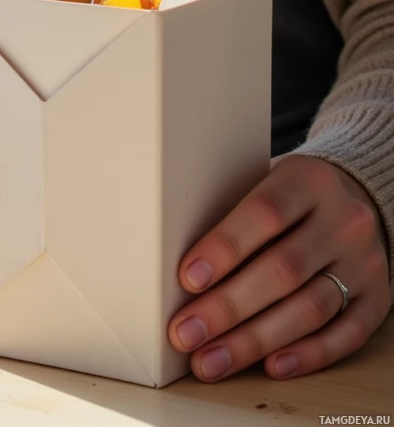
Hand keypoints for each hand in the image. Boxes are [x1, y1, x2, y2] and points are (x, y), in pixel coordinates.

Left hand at [168, 154, 390, 381]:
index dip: (224, 248)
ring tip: (211, 360)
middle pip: (283, 270)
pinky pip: (346, 334)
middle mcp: (344, 220)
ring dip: (255, 341)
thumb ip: (231, 210)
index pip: (264, 213)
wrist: (355, 197)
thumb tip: (174, 260)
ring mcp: (365, 262)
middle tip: (186, 333)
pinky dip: (308, 355)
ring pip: (310, 309)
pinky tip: (271, 366)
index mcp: (309, 179)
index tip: (186, 279)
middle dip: (228, 308)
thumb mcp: (263, 180)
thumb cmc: (289, 195)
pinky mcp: (378, 299)